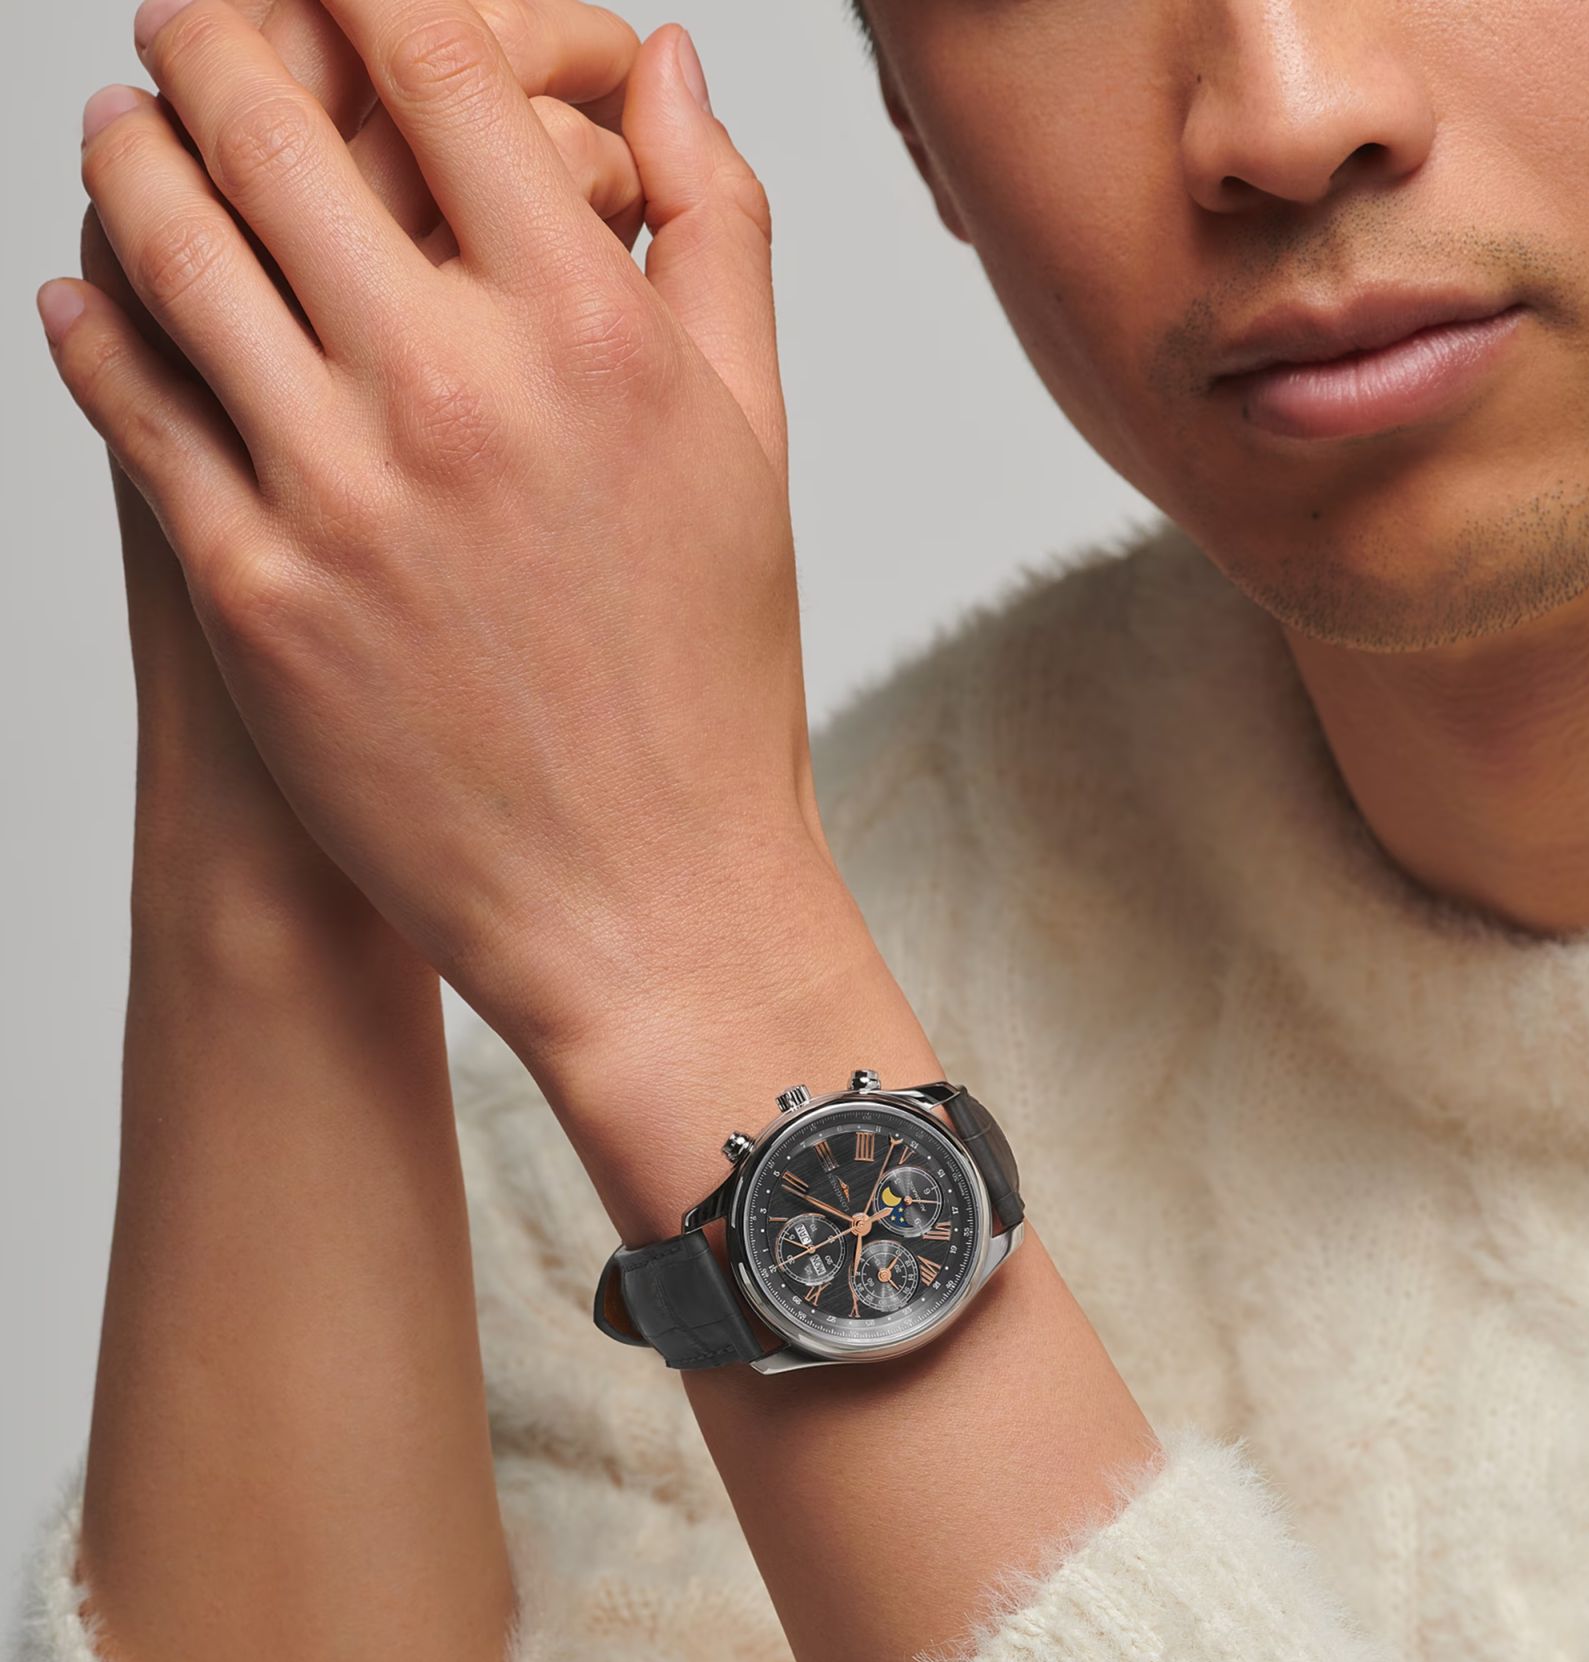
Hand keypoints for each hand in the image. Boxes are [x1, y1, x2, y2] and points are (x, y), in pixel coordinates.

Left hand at [77, 0, 641, 916]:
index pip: (433, 57)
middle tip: (182, 20)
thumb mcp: (748, 442)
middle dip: (206, 38)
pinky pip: (130, 405)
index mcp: (591, 330)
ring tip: (123, 131)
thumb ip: (715, 230)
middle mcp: (455, 390)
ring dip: (126, 155)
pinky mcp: (252, 594)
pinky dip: (90, 322)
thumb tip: (669, 61)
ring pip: (170, 247)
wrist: (644, 891)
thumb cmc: (706, 674)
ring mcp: (338, 494)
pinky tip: (85, 290)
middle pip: (271, 124)